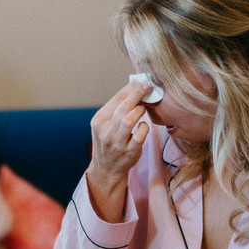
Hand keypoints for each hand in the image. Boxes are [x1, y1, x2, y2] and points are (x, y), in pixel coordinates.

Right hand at [87, 80, 150, 220]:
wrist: (106, 169)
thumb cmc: (110, 141)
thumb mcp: (106, 124)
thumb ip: (118, 108)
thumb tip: (136, 87)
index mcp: (99, 120)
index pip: (116, 99)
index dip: (130, 88)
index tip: (142, 80)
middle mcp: (105, 131)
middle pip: (123, 107)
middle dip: (137, 94)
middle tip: (149, 86)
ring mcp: (117, 143)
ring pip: (129, 120)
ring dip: (140, 111)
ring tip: (144, 109)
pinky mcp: (129, 152)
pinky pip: (140, 135)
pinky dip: (144, 127)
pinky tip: (143, 126)